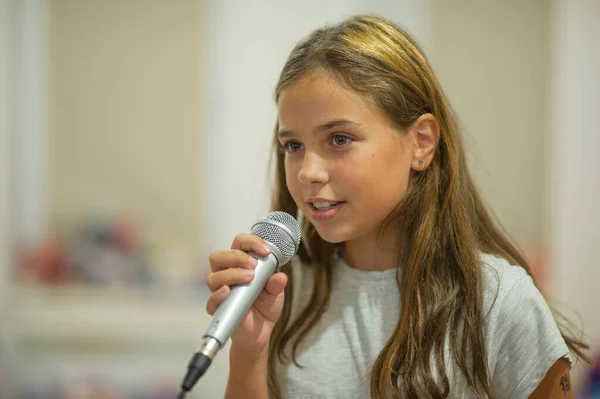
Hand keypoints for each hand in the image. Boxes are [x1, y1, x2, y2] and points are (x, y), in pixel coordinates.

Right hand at [205, 233, 287, 357]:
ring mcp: (221, 291)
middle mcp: (227, 274)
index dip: (251, 242)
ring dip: (231, 274)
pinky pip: (211, 301)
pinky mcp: (218, 309)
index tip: (265, 251)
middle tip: (253, 265)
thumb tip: (280, 276)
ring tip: (249, 279)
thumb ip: (277, 283)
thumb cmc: (264, 306)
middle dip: (236, 256)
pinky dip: (218, 295)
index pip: (239, 244)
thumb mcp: (276, 292)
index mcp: (240, 264)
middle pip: (218, 256)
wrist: (260, 332)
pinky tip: (228, 292)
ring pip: (213, 276)